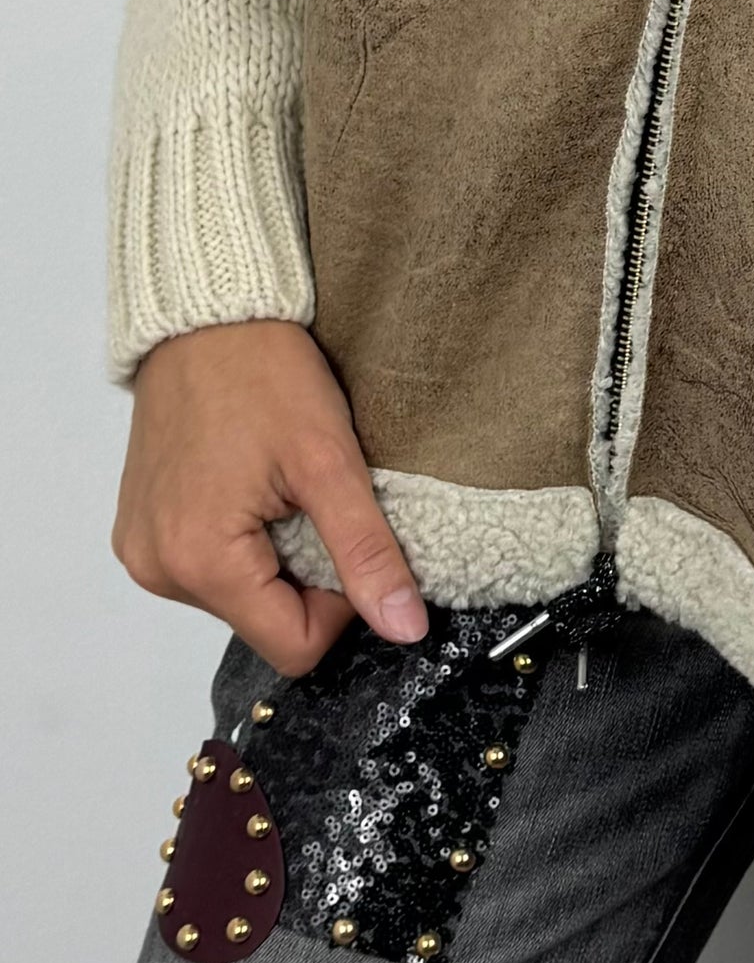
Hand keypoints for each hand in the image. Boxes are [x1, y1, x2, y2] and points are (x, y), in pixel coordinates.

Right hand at [113, 318, 426, 675]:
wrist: (205, 316)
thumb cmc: (263, 373)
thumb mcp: (331, 463)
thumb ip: (367, 553)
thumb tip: (404, 628)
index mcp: (199, 562)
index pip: (293, 646)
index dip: (340, 607)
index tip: (346, 540)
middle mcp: (158, 570)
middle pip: (263, 623)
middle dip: (305, 577)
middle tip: (312, 503)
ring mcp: (143, 551)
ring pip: (239, 598)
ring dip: (274, 557)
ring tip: (277, 487)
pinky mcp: (140, 530)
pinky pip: (207, 567)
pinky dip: (242, 542)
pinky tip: (249, 487)